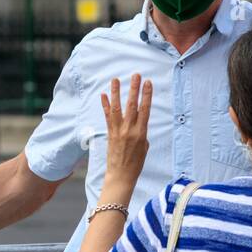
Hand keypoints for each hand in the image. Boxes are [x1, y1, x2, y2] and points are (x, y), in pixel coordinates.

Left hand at [101, 74, 151, 189]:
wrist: (121, 176)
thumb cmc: (136, 164)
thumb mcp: (145, 148)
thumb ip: (142, 134)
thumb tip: (138, 126)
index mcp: (142, 133)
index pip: (145, 109)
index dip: (147, 95)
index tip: (148, 83)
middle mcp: (130, 130)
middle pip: (132, 105)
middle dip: (134, 89)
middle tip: (136, 75)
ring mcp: (118, 131)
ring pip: (118, 108)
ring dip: (116, 93)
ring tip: (116, 80)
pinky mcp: (110, 134)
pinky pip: (107, 117)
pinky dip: (105, 105)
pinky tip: (103, 95)